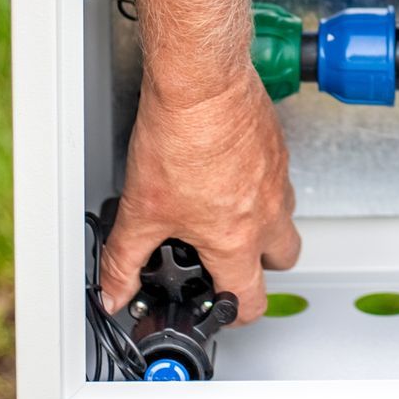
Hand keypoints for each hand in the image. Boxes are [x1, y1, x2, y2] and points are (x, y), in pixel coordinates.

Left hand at [98, 71, 300, 324]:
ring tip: (225, 209)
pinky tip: (224, 170)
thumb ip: (124, 260)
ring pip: (285, 216)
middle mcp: (267, 212)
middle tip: (231, 258)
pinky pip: (278, 179)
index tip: (221, 305)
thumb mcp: (140, 210)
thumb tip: (113, 291)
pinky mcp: (277, 148)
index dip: (237, 313)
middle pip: (285, 259)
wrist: (203, 85)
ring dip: (264, 222)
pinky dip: (259, 184)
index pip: (252, 298)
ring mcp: (278, 178)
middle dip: (263, 267)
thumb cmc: (179, 139)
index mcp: (235, 239)